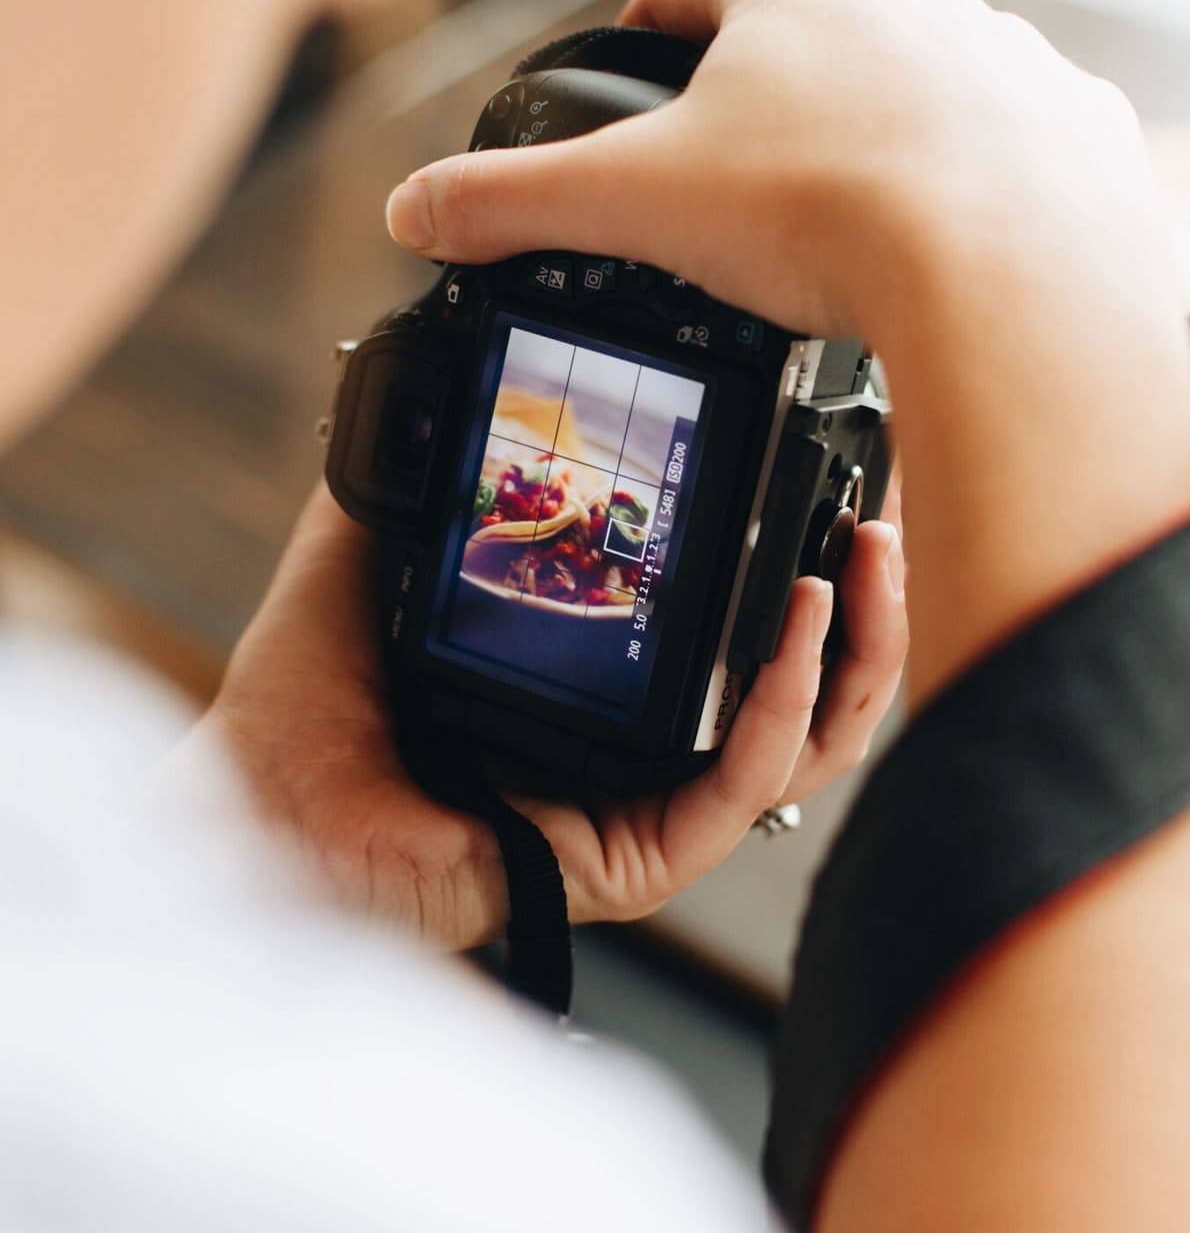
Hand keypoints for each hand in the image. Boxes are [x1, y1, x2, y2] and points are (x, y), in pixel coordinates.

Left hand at [206, 481, 906, 950]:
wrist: (262, 808)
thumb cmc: (311, 709)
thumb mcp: (378, 552)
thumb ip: (429, 476)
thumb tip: (445, 374)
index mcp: (612, 686)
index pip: (743, 626)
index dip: (804, 555)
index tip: (837, 473)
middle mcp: (648, 748)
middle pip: (807, 681)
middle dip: (867, 598)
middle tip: (883, 512)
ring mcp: (651, 808)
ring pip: (806, 740)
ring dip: (854, 646)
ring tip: (864, 555)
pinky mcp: (637, 858)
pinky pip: (742, 788)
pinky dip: (779, 704)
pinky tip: (794, 622)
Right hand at [386, 0, 1189, 705]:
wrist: (1007, 269)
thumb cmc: (829, 214)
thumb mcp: (637, 205)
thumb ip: (514, 203)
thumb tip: (411, 211)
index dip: (644, 29)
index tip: (632, 63)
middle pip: (807, 27)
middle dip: (767, 89)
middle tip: (735, 167)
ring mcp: (990, 54)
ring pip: (910, 78)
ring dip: (872, 124)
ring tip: (839, 211)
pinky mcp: (1058, 121)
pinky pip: (997, 138)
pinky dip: (961, 178)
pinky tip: (936, 237)